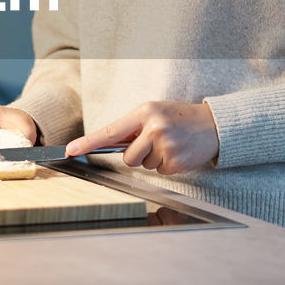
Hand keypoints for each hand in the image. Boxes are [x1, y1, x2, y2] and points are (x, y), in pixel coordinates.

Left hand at [67, 101, 219, 175]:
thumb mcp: (154, 113)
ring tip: (170, 144)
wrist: (213, 125)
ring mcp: (166, 146)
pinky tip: (178, 152)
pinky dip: (166, 165)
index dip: (88, 142)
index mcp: (145, 112)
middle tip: (156, 141)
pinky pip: (159, 171)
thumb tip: (108, 144)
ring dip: (154, 159)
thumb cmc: (178, 118)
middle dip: (137, 154)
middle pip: (127, 157)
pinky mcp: (176, 162)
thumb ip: (132, 127)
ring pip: (143, 165)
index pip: (111, 131)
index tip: (70, 150)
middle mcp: (154, 128)